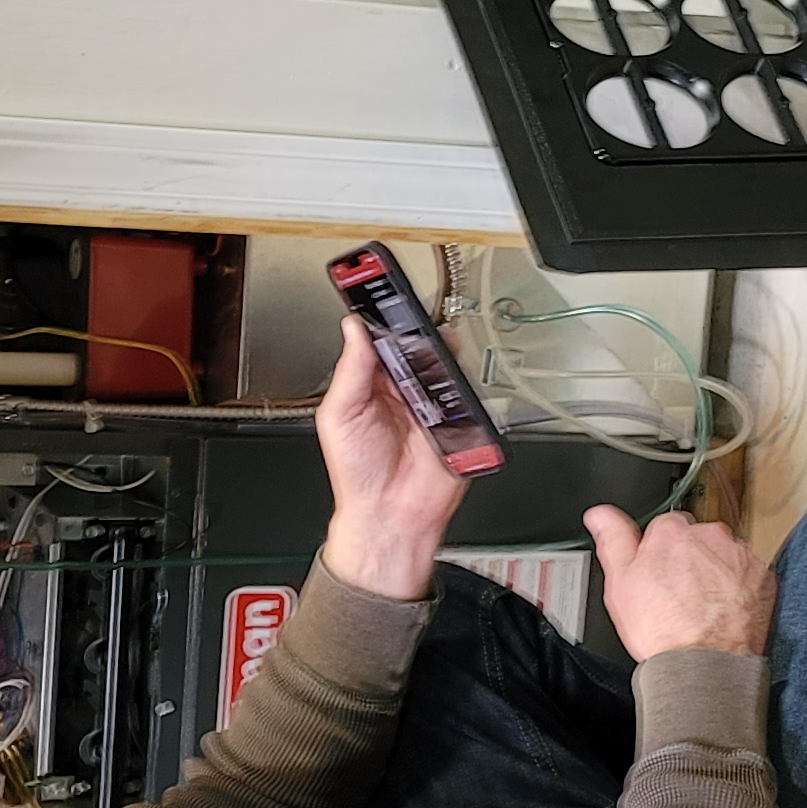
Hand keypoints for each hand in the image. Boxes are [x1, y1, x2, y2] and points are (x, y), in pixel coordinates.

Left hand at [315, 323, 465, 599]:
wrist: (390, 517)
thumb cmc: (357, 474)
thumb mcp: (339, 416)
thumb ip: (350, 371)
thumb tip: (354, 328)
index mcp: (372, 382)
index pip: (381, 338)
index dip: (384, 316)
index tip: (383, 291)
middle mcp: (404, 388)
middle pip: (419, 345)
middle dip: (420, 332)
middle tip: (416, 326)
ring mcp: (433, 403)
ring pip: (447, 364)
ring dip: (444, 359)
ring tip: (432, 363)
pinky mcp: (459, 420)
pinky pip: (468, 394)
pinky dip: (463, 390)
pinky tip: (450, 392)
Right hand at [582, 506, 773, 659]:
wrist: (704, 664)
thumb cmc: (663, 630)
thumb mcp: (620, 583)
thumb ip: (612, 539)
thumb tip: (600, 515)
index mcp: (671, 532)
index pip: (664, 527)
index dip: (658, 552)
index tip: (658, 572)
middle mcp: (709, 536)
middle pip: (697, 538)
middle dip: (690, 558)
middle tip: (680, 593)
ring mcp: (740, 555)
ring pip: (724, 555)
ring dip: (716, 571)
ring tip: (702, 605)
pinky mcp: (763, 576)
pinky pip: (749, 573)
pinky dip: (739, 586)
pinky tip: (723, 610)